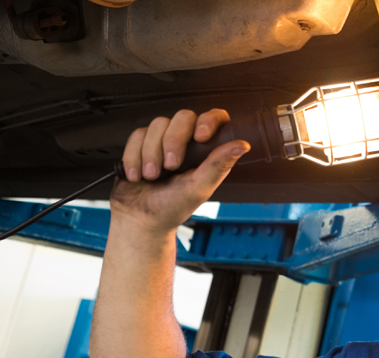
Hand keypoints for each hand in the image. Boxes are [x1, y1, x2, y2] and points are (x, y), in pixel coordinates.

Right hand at [111, 109, 248, 233]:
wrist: (139, 219)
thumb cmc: (172, 208)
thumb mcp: (199, 188)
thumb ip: (219, 165)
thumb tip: (243, 145)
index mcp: (207, 152)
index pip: (215, 118)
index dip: (209, 121)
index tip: (200, 137)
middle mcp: (187, 142)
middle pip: (183, 117)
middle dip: (173, 141)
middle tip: (170, 166)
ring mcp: (163, 141)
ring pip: (158, 124)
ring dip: (151, 152)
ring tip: (152, 176)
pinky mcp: (141, 144)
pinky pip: (137, 135)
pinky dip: (134, 156)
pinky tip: (137, 175)